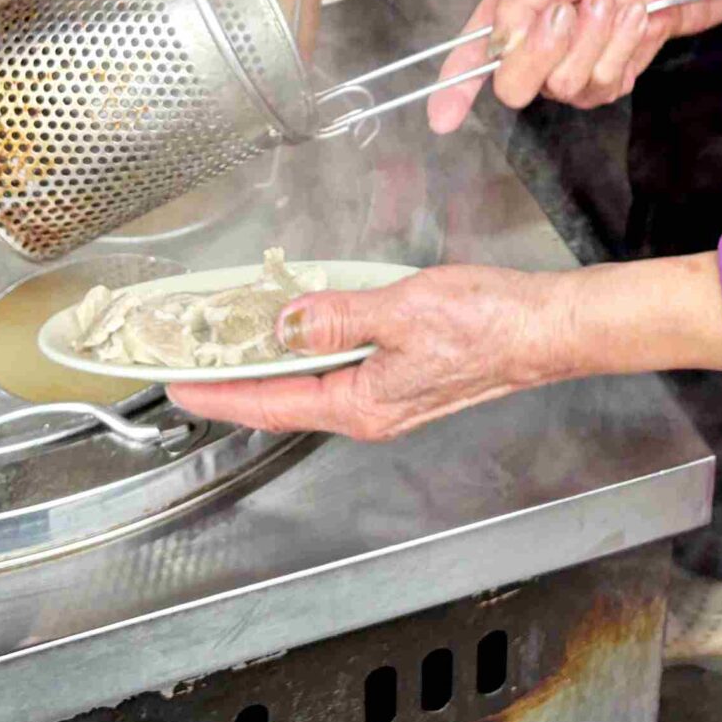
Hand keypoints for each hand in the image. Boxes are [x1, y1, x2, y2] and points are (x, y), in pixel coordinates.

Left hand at [166, 265, 563, 440]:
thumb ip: (337, 318)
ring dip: (272, 367)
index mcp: (363, 404)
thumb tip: (285, 325)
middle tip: (192, 364)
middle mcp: (371, 410)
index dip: (220, 394)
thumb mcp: (401, 310)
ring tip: (233, 346)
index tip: (178, 387)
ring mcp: (388, 397)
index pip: (271, 403)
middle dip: (236, 383)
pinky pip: (341, 369)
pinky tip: (301, 330)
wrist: (543, 329)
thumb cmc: (486, 323)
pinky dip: (311, 352)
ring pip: (312, 385)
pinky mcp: (404, 378)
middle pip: (284, 401)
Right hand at [427, 0, 712, 131]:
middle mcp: (531, 54)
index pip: (470, 61)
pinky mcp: (604, 85)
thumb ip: (520, 0)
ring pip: (566, 83)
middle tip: (566, 11)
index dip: (452, 91)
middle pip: (513, 86)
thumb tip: (502, 43)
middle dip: (542, 50)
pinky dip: (622, 44)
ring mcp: (567, 75)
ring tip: (610, 1)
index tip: (440, 118)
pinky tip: (633, 18)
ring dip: (594, 37)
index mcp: (507, 19)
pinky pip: (605, 82)